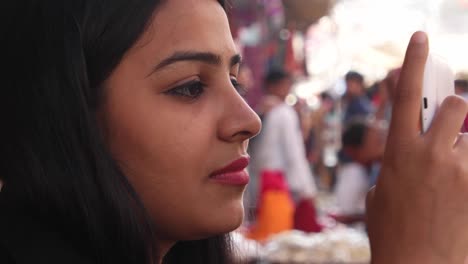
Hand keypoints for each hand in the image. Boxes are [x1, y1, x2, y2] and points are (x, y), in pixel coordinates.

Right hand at [366, 32, 467, 263]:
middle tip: (449, 130)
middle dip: (452, 110)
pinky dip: (467, 166)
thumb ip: (394, 166)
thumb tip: (407, 155)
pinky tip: (455, 189)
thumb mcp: (380, 194)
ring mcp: (458, 169)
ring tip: (451, 174)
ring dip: (463, 147)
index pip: (403, 94)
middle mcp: (428, 153)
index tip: (420, 37)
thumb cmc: (392, 232)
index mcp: (397, 152)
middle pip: (453, 104)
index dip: (413, 62)